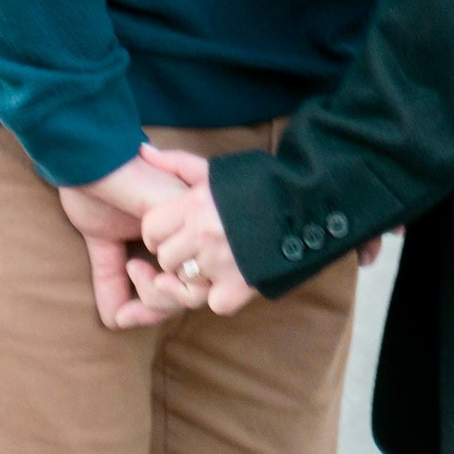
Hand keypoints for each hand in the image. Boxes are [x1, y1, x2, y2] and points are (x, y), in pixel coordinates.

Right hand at [55, 151, 202, 329]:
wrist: (86, 157)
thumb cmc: (95, 189)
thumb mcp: (104, 242)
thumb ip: (112, 280)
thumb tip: (116, 322)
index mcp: (175, 237)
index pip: (184, 288)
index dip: (156, 309)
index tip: (125, 313)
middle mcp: (192, 233)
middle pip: (192, 297)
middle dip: (154, 307)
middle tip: (128, 283)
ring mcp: (194, 226)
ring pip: (194, 295)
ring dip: (155, 296)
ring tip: (131, 267)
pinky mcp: (188, 220)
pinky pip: (187, 279)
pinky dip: (155, 286)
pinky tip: (133, 265)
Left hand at [136, 163, 258, 316]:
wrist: (311, 203)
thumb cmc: (261, 184)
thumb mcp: (216, 169)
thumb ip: (176, 162)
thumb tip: (143, 150)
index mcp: (194, 204)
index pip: (151, 229)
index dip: (160, 233)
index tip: (176, 231)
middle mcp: (203, 234)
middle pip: (166, 258)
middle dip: (177, 255)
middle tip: (198, 247)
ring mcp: (221, 262)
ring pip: (185, 281)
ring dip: (197, 275)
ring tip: (216, 260)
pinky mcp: (241, 286)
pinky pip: (214, 302)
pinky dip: (222, 295)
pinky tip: (233, 279)